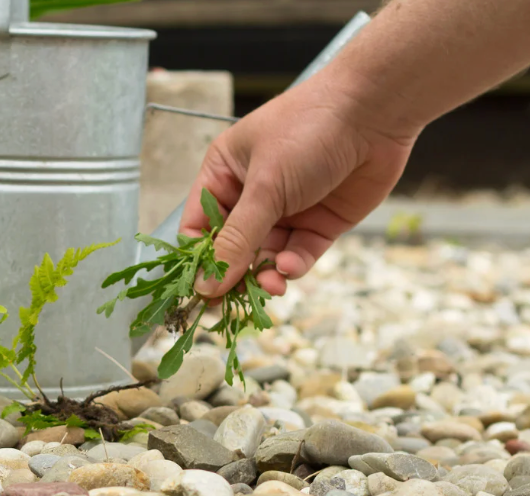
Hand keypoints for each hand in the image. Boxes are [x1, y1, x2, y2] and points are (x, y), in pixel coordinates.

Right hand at [181, 72, 417, 298]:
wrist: (377, 110)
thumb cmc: (309, 130)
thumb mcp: (265, 187)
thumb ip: (237, 240)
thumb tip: (206, 285)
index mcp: (224, 175)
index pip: (199, 228)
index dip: (198, 260)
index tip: (201, 290)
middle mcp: (251, 195)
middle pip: (231, 249)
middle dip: (233, 275)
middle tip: (232, 305)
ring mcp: (286, 210)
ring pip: (264, 258)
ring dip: (264, 275)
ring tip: (271, 286)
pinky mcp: (318, 223)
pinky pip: (297, 255)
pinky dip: (293, 266)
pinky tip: (291, 268)